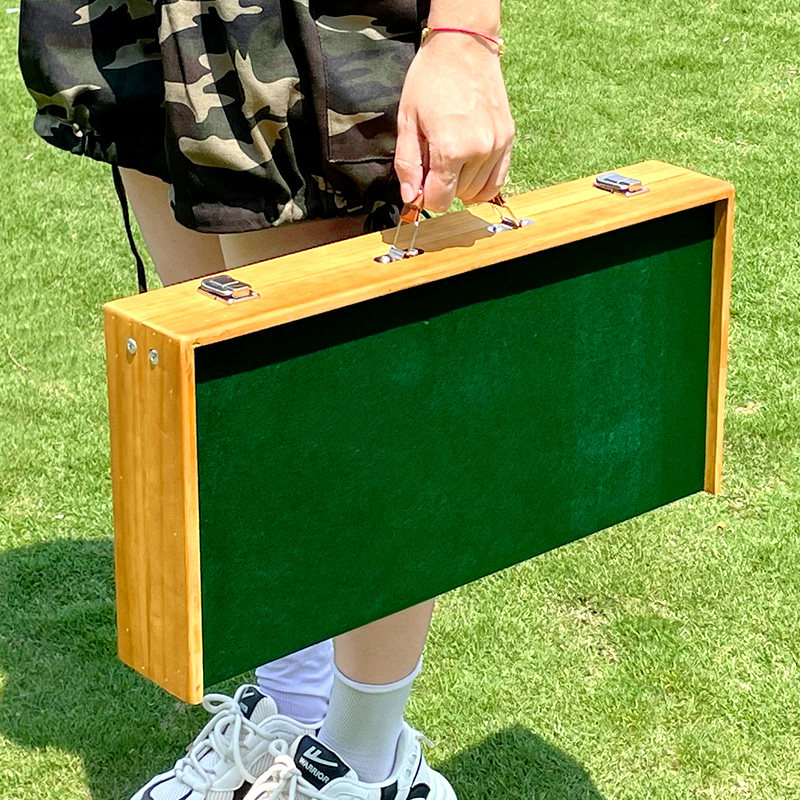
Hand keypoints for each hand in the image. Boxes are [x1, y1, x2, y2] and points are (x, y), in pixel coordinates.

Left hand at [394, 32, 514, 212]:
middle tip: (434, 159)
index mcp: (450, 149)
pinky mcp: (508, 139)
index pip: (439, 200)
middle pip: (458, 196)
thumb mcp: (407, 122)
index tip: (421, 182)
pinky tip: (470, 170)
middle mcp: (478, 151)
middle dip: (443, 186)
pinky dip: (483, 183)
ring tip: (452, 157)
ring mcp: (497, 146)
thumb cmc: (430, 79)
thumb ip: (408, 165)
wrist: (463, 46)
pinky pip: (499, 180)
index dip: (426, 196)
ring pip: (478, 191)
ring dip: (462, 183)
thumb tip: (411, 199)